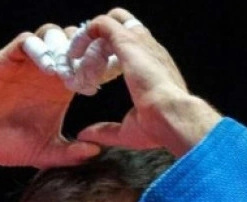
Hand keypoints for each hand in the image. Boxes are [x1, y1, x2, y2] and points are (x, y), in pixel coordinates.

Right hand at [0, 25, 101, 171]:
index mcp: (60, 90)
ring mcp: (26, 64)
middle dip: (83, 49)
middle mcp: (46, 72)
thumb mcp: (44, 153)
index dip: (97, 65)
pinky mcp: (6, 59)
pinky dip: (39, 47)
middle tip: (87, 68)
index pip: (87, 64)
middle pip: (73, 42)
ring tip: (65, 68)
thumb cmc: (7, 147)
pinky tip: (47, 68)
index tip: (102, 80)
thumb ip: (70, 154)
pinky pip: (26, 41)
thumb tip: (96, 152)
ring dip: (62, 45)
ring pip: (52, 33)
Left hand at [74, 9, 221, 155]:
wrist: (172, 116)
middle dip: (100, 38)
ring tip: (74, 56)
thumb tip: (85, 135)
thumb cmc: (159, 126)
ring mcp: (139, 42)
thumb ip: (105, 129)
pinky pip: (101, 24)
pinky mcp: (127, 41)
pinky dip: (85, 34)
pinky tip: (75, 54)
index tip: (94, 71)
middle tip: (82, 58)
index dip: (111, 55)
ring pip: (111, 22)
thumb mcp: (127, 130)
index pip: (133, 47)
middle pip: (123, 26)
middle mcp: (149, 48)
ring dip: (90, 36)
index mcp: (154, 66)